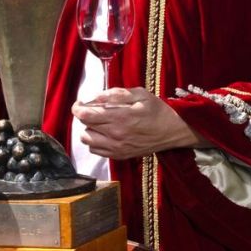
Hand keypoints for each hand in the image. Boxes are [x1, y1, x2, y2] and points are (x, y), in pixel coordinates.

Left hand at [71, 87, 201, 159]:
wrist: (173, 131)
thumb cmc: (157, 110)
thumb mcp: (140, 94)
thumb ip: (116, 94)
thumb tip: (96, 97)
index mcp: (120, 117)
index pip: (86, 115)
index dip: (77, 108)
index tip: (79, 103)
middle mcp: (115, 135)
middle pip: (84, 127)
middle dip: (84, 117)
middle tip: (93, 111)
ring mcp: (117, 148)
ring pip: (88, 141)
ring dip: (89, 130)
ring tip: (98, 123)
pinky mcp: (120, 156)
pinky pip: (96, 151)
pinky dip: (95, 142)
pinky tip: (104, 134)